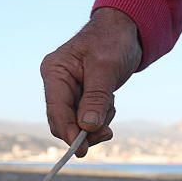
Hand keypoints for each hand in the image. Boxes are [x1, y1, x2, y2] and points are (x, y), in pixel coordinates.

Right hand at [41, 7, 141, 156]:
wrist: (126, 30)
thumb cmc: (113, 41)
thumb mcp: (106, 68)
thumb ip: (96, 98)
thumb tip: (87, 128)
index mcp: (55, 72)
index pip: (57, 110)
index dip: (68, 132)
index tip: (80, 150)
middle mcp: (57, 84)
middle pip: (64, 121)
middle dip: (85, 131)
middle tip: (108, 133)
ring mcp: (69, 92)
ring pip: (77, 123)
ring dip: (97, 123)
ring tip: (112, 103)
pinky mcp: (81, 97)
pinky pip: (88, 118)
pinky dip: (101, 117)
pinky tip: (110, 102)